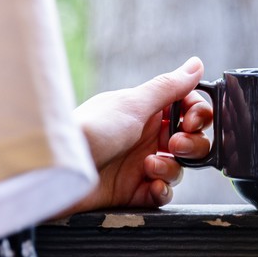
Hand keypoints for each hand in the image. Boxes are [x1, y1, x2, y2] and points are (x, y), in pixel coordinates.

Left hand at [58, 56, 213, 215]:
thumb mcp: (133, 104)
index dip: (197, 115)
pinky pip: (161, 193)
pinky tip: (152, 186)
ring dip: (172, 167)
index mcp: (146, 111)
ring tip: (150, 167)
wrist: (60, 170)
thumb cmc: (91, 130)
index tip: (191, 121)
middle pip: (189, 140)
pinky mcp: (133, 191)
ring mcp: (139, 165)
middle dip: (191, 144)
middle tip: (174, 145)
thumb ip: (168, 86)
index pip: (187, 109)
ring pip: (178, 167)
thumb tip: (196, 63)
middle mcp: (145, 136)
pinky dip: (162, 190)